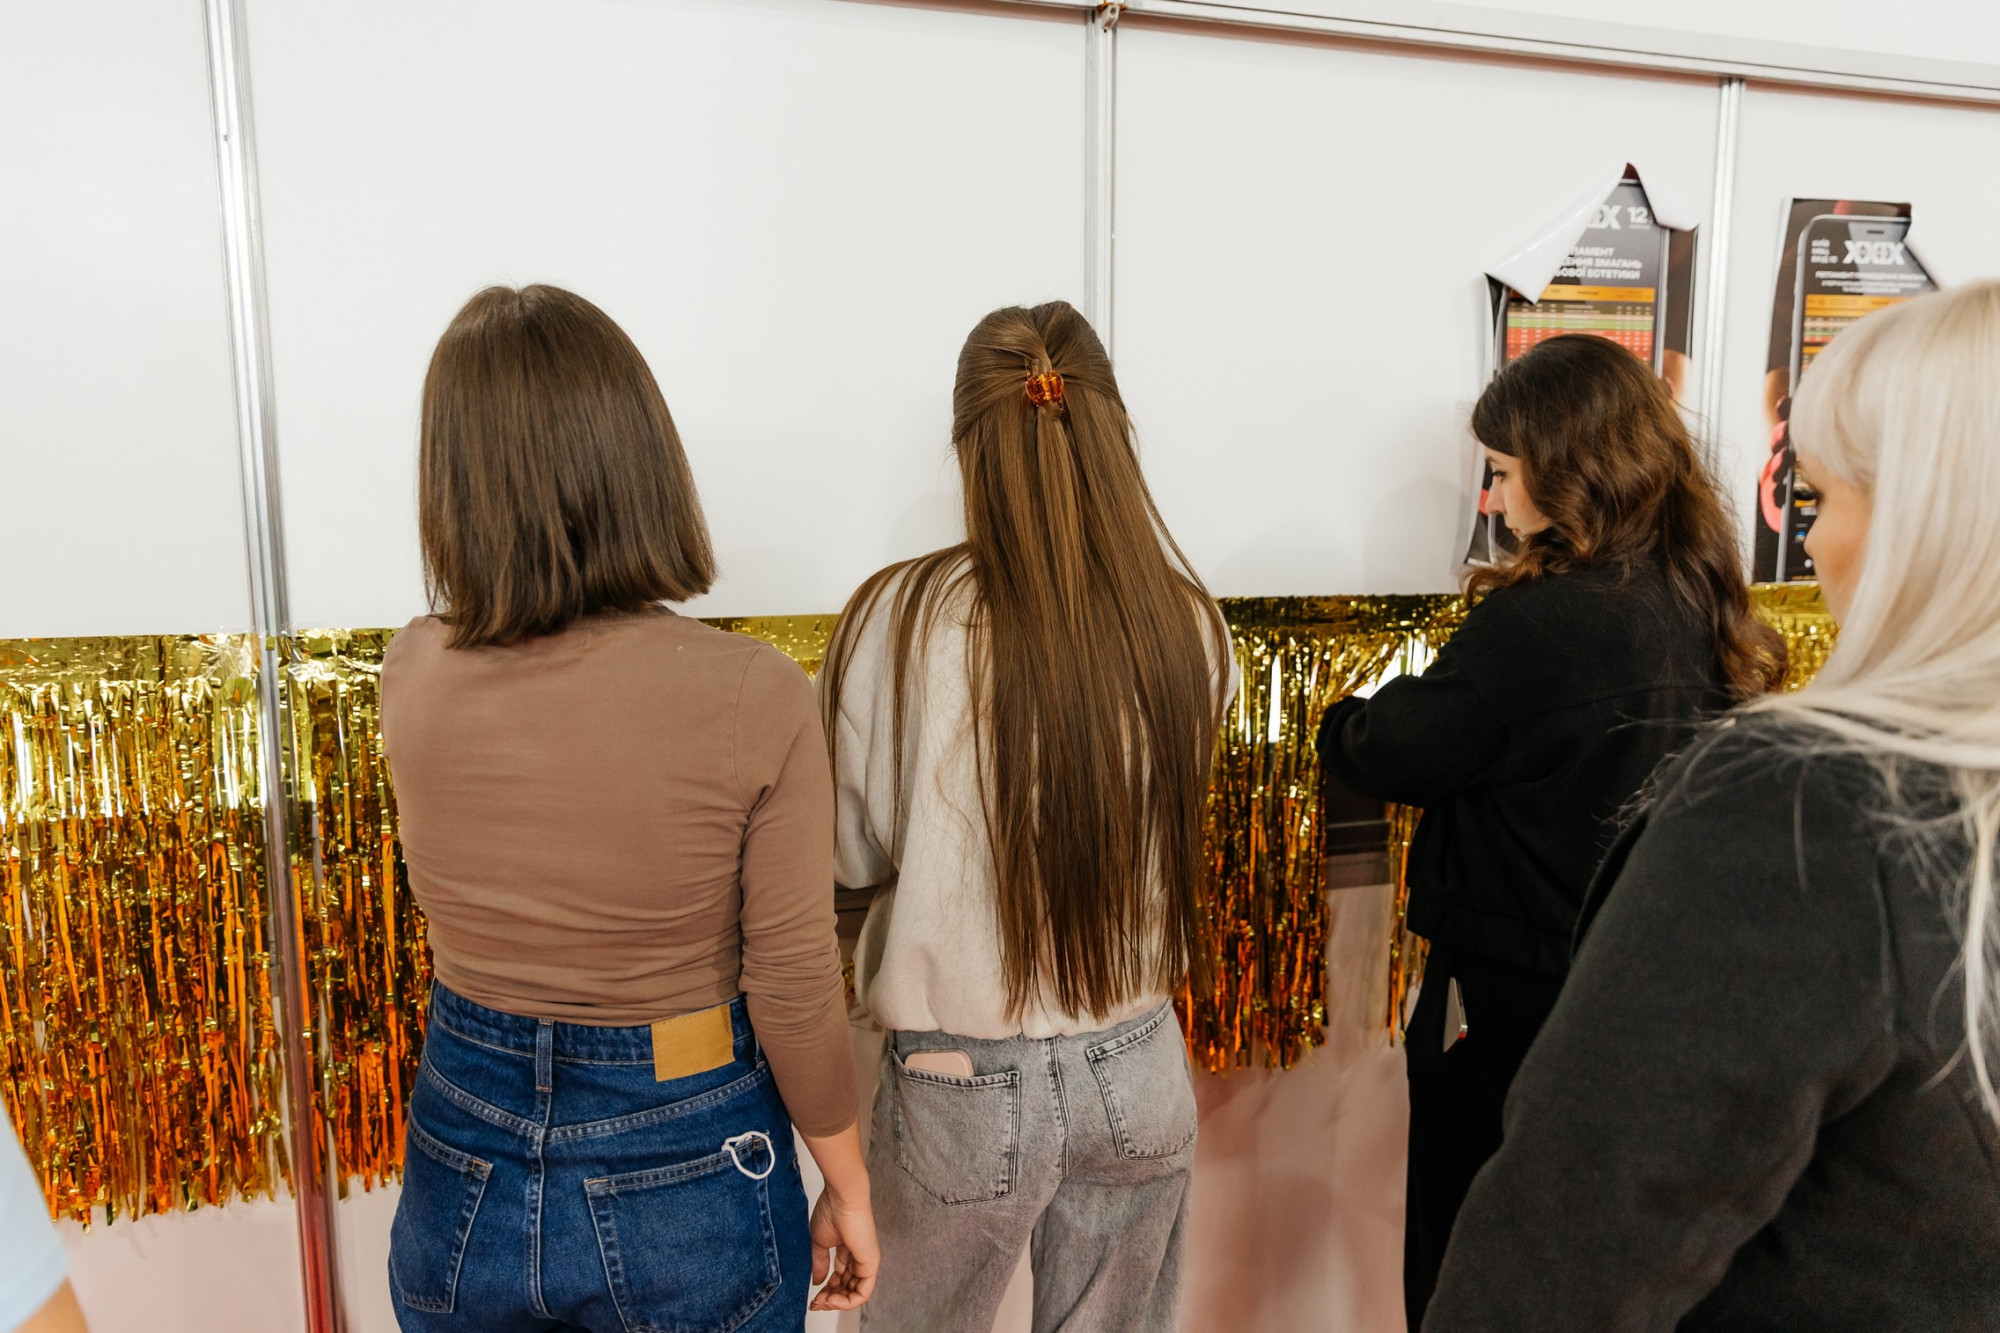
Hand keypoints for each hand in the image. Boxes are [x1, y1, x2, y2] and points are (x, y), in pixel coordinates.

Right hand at [808, 1184, 878, 1310]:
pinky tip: (831, 1298)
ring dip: (836, 1303)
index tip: (812, 1297)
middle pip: (846, 1288)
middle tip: (815, 1303)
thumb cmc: (831, 1210)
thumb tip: (817, 1282)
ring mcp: (866, 1261)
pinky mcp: (870, 1264)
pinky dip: (847, 1302)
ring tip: (822, 1301)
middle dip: (829, 1299)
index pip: (839, 1278)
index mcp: (847, 1251)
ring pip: (854, 1294)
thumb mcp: (819, 1242)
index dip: (825, 1291)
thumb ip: (819, 1263)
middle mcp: (858, 1257)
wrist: (842, 1197)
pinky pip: (862, 1293)